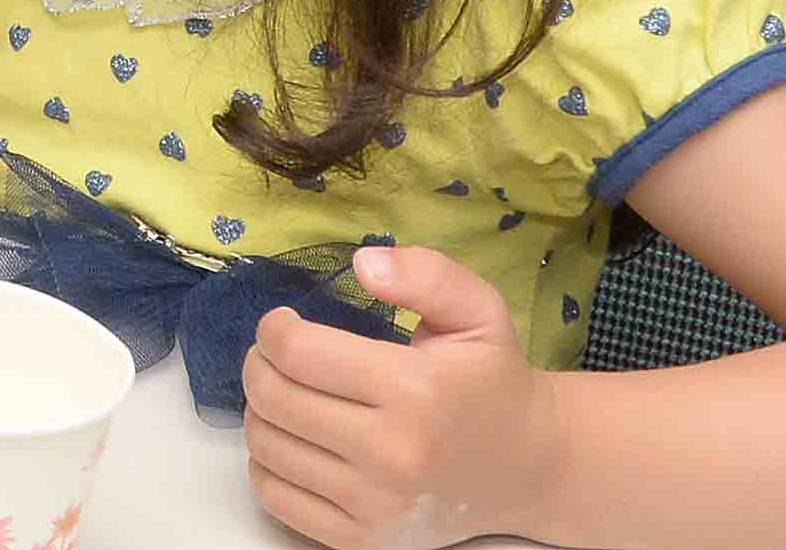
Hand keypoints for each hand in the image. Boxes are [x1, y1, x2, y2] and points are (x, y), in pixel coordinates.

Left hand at [244, 247, 560, 549]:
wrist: (526, 467)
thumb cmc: (491, 382)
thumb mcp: (477, 311)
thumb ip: (425, 274)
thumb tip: (363, 264)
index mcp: (414, 392)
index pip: (296, 352)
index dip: (274, 328)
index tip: (284, 323)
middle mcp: (392, 456)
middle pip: (273, 397)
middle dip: (259, 363)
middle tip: (276, 355)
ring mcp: (375, 506)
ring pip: (265, 445)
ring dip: (261, 410)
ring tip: (290, 394)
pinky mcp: (361, 541)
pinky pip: (274, 496)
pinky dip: (268, 463)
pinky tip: (295, 440)